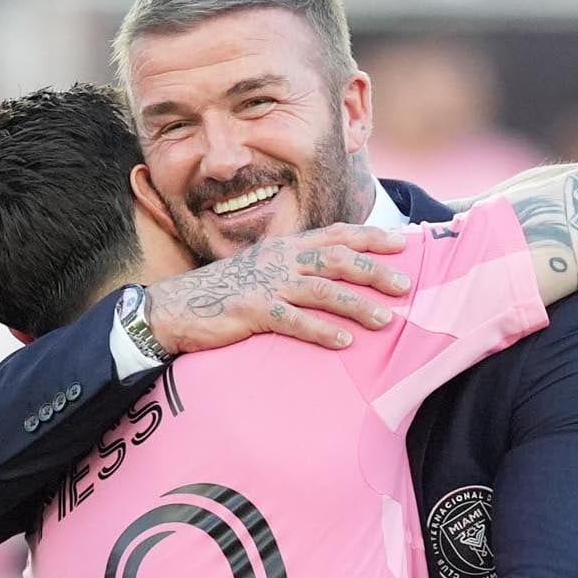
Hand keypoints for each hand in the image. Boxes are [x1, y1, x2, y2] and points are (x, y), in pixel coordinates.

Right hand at [145, 224, 411, 354]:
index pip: (335, 235)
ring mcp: (266, 284)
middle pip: (336, 258)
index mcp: (283, 246)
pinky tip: (344, 343)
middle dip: (374, 270)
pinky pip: (293, 320)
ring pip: (322, 289)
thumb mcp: (262, 272)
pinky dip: (321, 330)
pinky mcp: (252, 310)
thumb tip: (333, 280)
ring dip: (356, 304)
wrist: (172, 308)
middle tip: (405, 285)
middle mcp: (279, 259)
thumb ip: (295, 270)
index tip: (401, 244)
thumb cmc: (222, 294)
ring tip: (385, 319)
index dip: (369, 237)